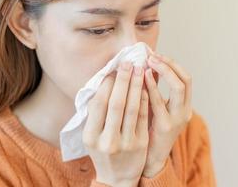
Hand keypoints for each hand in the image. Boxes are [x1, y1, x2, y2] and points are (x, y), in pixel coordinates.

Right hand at [82, 62, 148, 186]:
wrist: (117, 178)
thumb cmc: (102, 151)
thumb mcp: (90, 136)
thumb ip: (94, 114)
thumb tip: (104, 83)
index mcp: (90, 137)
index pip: (99, 104)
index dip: (107, 84)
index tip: (113, 70)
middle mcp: (108, 140)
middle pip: (117, 104)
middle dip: (123, 80)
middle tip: (128, 63)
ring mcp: (126, 143)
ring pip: (133, 108)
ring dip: (137, 86)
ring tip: (139, 69)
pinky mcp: (141, 144)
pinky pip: (144, 117)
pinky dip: (145, 99)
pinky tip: (147, 86)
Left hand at [142, 53, 192, 176]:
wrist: (151, 157)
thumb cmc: (151, 128)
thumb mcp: (157, 107)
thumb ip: (155, 88)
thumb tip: (148, 65)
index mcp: (185, 105)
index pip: (186, 78)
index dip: (173, 64)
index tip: (157, 55)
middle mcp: (185, 110)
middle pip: (186, 80)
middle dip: (170, 65)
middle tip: (153, 56)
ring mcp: (178, 119)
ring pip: (178, 87)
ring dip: (163, 71)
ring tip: (148, 62)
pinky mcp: (165, 126)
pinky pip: (160, 101)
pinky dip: (152, 87)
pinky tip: (142, 78)